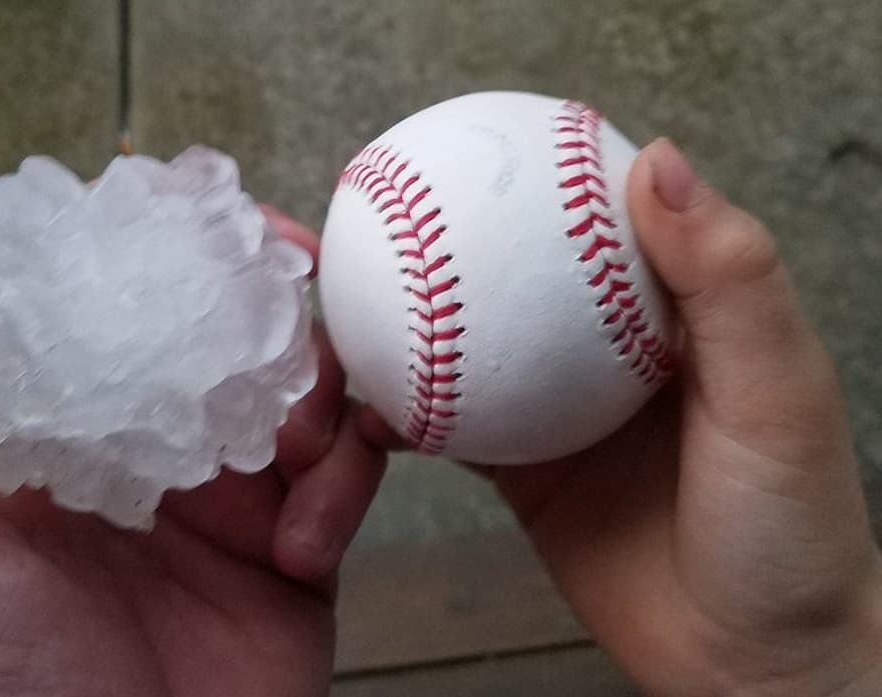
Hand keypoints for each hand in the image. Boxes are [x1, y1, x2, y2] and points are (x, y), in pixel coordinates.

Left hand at [0, 203, 384, 696]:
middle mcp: (142, 455)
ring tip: (304, 421)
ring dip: (317, 382)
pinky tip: (305, 535)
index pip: (113, 306)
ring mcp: (224, 509)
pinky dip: (346, 484)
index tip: (195, 202)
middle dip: (262, 292)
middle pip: (221, 334)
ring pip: (299, 393)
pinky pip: (346, 487)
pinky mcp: (293, 566)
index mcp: (49, 432)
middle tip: (290, 259)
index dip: (157, 247)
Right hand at [362, 139, 881, 696]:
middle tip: (389, 212)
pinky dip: (407, 413)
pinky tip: (369, 403)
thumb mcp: (777, 395)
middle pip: (517, 279)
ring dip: (414, 324)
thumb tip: (657, 160)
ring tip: (355, 294)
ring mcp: (557, 409)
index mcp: (675, 311)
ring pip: (472, 347)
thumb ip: (729, 280)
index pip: (600, 220)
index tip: (476, 141)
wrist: (747, 662)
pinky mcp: (523, 469)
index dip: (541, 176)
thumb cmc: (788, 528)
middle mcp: (607, 350)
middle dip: (453, 244)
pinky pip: (451, 427)